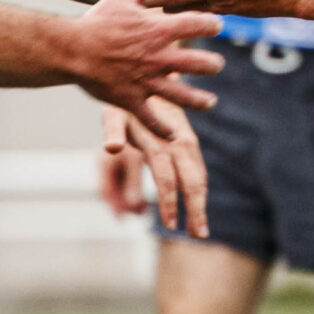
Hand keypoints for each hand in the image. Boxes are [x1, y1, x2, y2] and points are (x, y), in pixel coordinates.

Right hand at [67, 0, 222, 131]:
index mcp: (160, 30)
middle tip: (215, 65)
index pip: (200, 24)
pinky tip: (173, 136)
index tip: (217, 26)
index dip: (213, 24)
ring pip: (184, 95)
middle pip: (201, 63)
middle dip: (212, 65)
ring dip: (201, 100)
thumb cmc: (97, 21)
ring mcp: (147, 81)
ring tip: (210, 101)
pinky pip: (152, 119)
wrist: (71, 49)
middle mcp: (159, 57)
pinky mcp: (132, 100)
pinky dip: (163, 130)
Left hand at [99, 101, 208, 238]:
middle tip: (199, 236)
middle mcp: (180, 142)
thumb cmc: (126, 99)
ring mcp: (188, 143)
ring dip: (201, 204)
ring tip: (201, 230)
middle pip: (193, 181)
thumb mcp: (114, 112)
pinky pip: (199, 171)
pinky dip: (200, 191)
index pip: (167, 178)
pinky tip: (199, 207)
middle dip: (196, 210)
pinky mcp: (190, 143)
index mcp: (161, 139)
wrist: (148, 77)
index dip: (169, 203)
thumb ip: (112, 130)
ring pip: (200, 177)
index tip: (171, 226)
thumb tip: (111, 148)